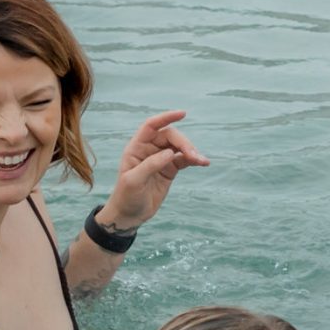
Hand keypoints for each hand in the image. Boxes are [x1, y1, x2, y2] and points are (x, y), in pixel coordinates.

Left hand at [101, 111, 208, 231]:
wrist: (129, 215)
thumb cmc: (126, 196)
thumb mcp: (133, 181)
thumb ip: (151, 165)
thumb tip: (170, 152)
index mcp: (136, 148)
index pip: (151, 126)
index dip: (166, 117)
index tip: (182, 114)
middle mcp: (149, 150)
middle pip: (170, 136)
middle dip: (183, 142)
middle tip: (193, 155)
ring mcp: (161, 159)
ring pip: (179, 147)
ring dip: (191, 151)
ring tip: (201, 161)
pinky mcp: (170, 170)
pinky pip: (184, 160)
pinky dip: (194, 160)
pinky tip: (203, 163)